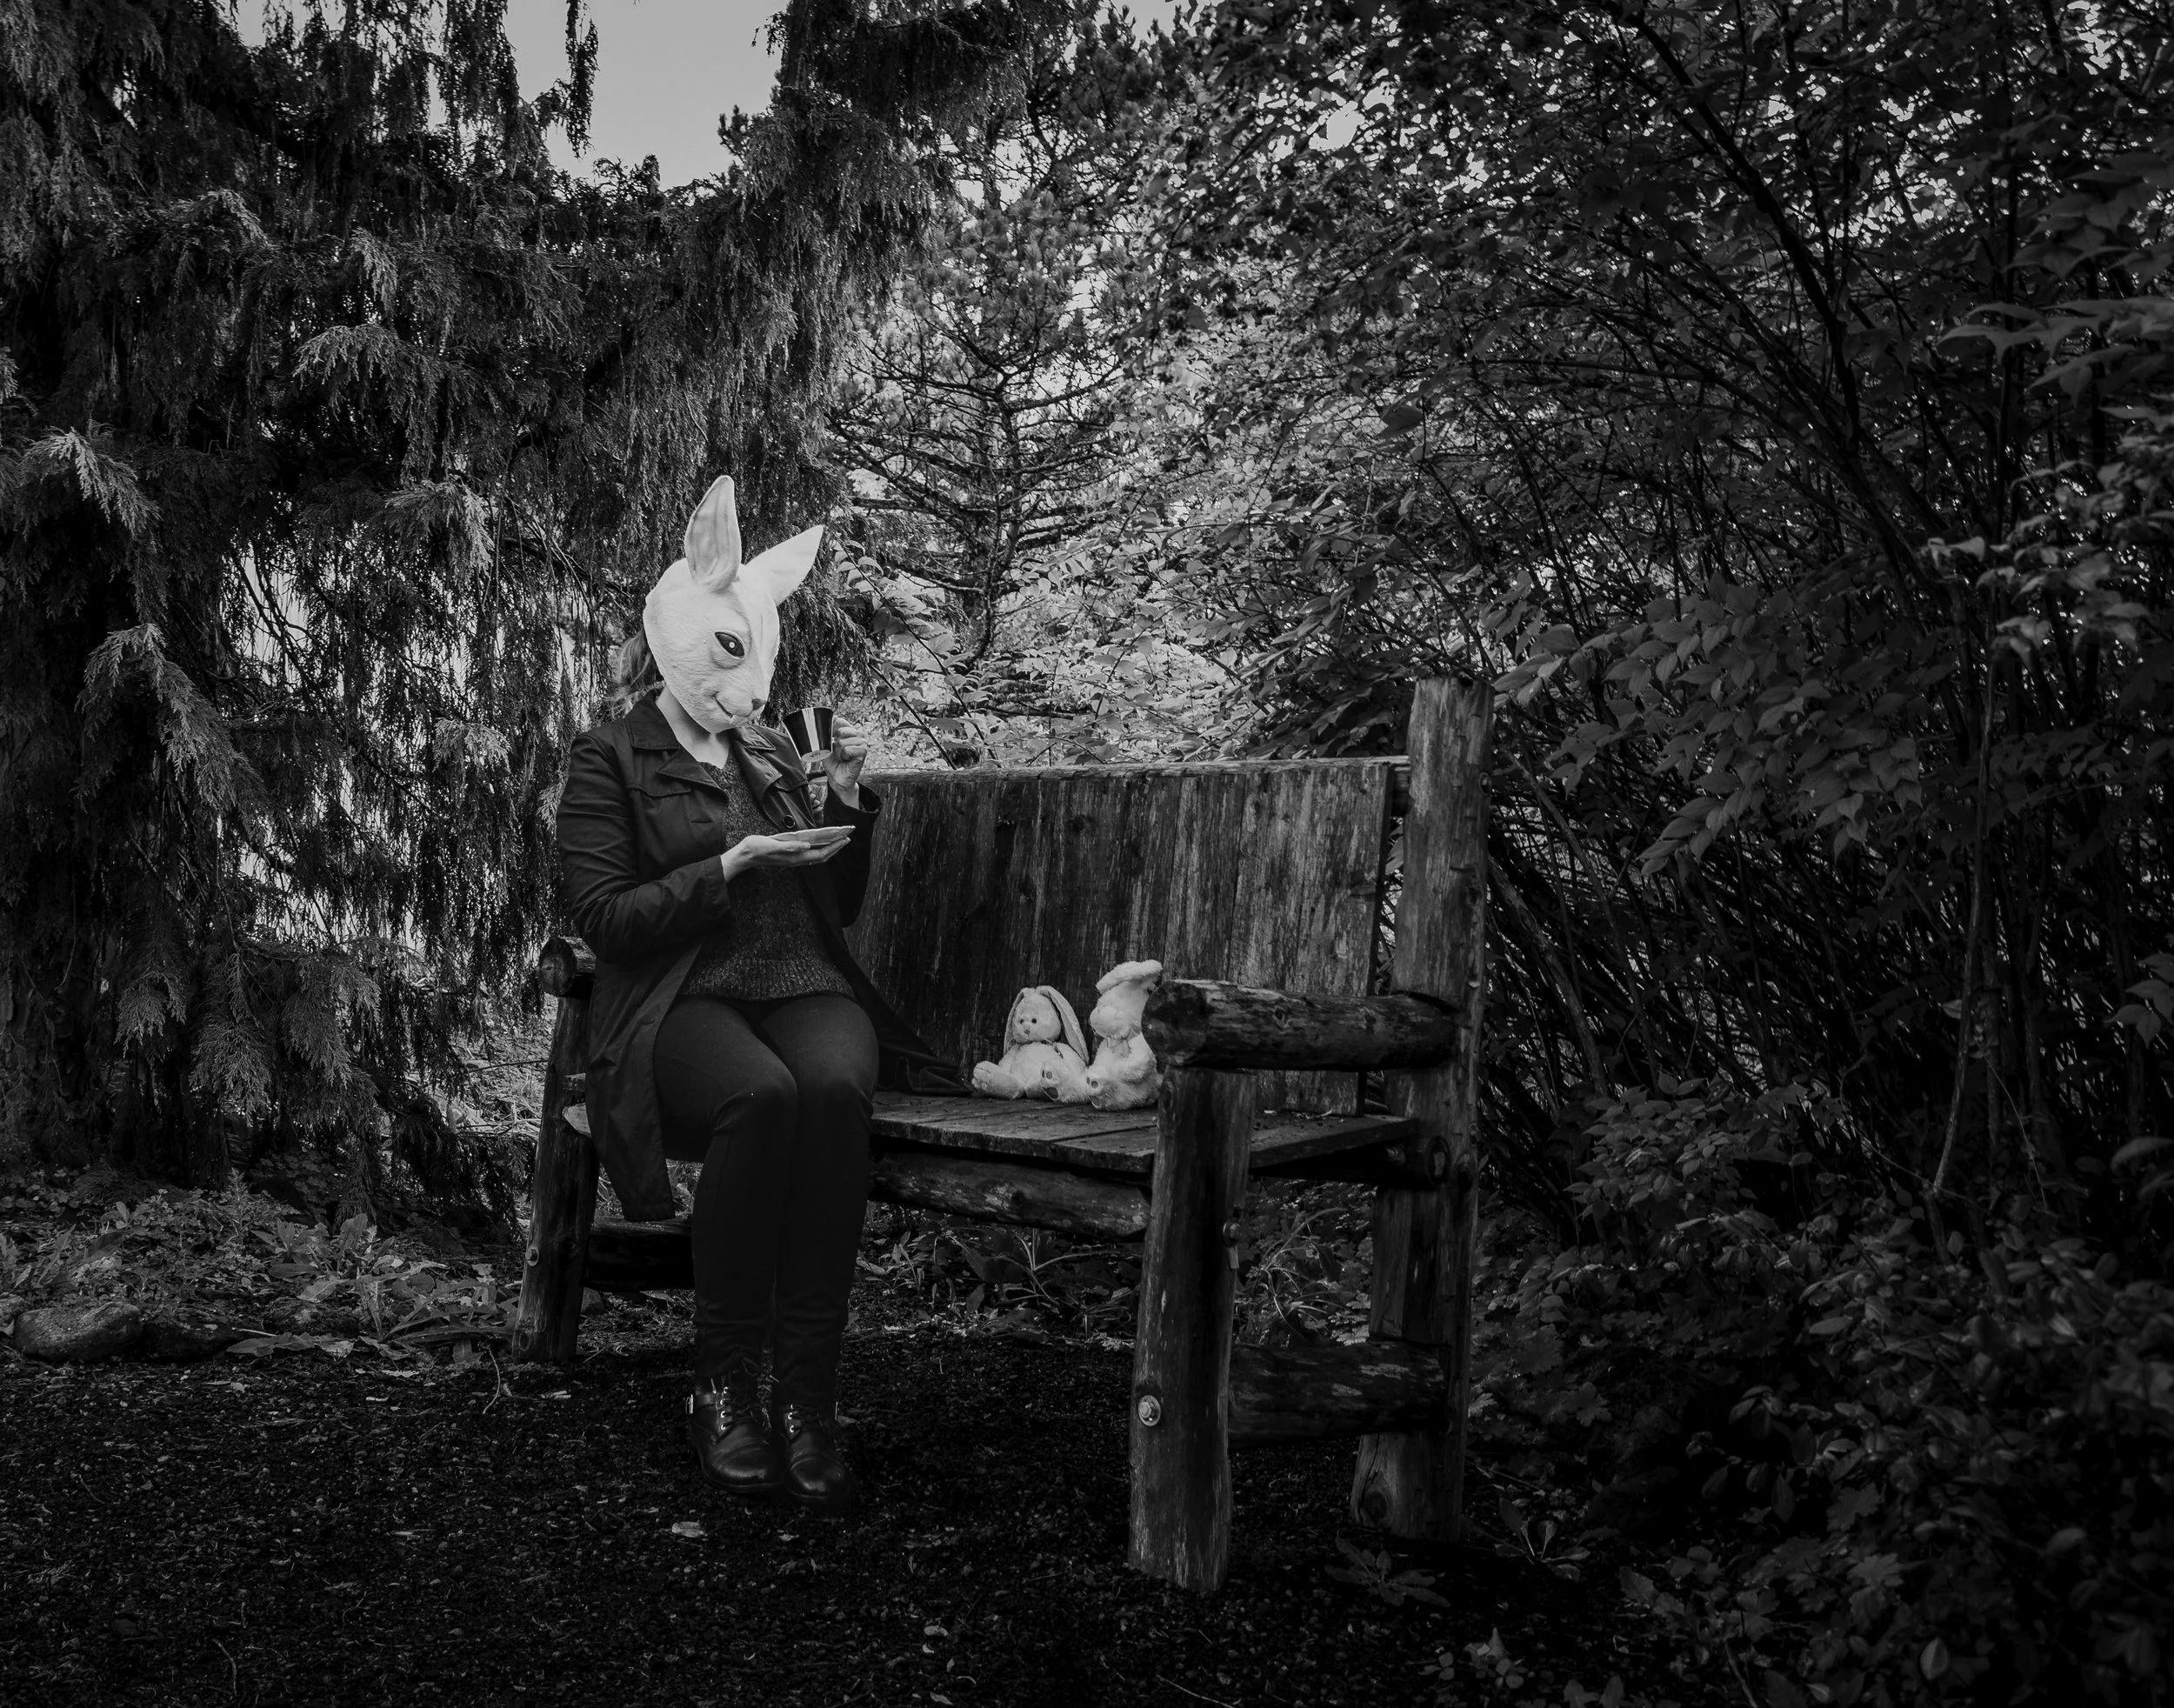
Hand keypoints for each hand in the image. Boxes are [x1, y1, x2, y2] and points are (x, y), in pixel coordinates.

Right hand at [721, 831, 850, 879]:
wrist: (745, 855)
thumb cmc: (757, 848)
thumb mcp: (772, 845)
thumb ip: (790, 846)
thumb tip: (807, 845)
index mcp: (795, 857)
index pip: (820, 854)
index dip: (834, 847)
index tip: (845, 839)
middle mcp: (796, 860)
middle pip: (822, 856)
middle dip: (836, 848)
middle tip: (847, 837)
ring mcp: (793, 858)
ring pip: (816, 856)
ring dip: (829, 848)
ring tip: (838, 839)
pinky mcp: (789, 855)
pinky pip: (809, 853)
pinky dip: (818, 847)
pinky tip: (821, 842)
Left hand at [813, 718, 868, 802]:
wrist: (837, 778)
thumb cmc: (832, 762)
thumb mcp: (827, 744)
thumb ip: (829, 730)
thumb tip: (834, 716)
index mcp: (850, 731)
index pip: (840, 721)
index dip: (832, 730)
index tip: (830, 741)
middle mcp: (858, 734)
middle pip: (841, 731)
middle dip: (835, 744)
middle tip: (838, 752)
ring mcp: (862, 742)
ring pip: (842, 742)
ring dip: (838, 753)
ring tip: (842, 757)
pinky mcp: (863, 751)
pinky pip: (847, 749)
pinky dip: (843, 756)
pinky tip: (846, 760)